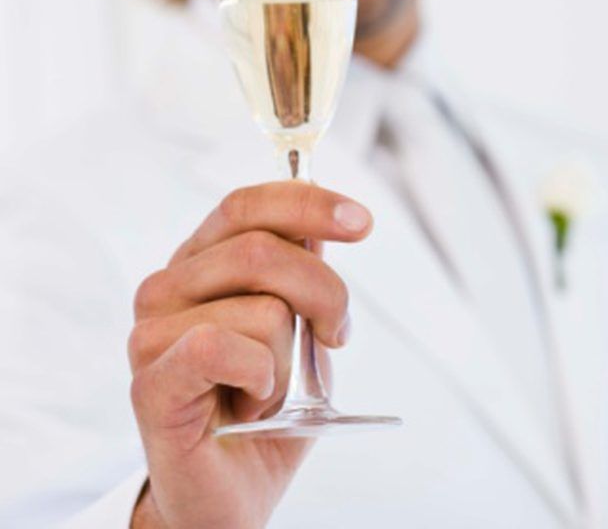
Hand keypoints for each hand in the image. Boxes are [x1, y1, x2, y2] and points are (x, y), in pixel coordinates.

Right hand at [128, 182, 372, 528]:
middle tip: (336, 336)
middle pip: (262, 249)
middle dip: (325, 294)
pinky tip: (249, 404)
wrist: (231, 499)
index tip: (361, 223)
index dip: (306, 202)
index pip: (246, 206)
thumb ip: (301, 275)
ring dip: (289, 362)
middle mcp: (168, 287)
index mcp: (200, 264)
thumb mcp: (300, 332)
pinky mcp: (150, 381)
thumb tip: (322, 223)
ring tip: (267, 393)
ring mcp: (151, 333)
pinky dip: (259, 378)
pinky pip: (221, 347)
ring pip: (261, 310)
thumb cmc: (265, 413)